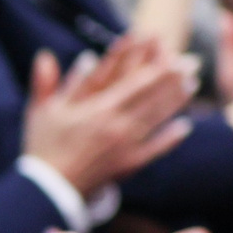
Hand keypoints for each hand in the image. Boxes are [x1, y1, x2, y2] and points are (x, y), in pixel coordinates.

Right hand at [22, 38, 193, 192]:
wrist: (49, 189)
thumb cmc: (42, 147)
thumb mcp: (41, 111)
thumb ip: (49, 82)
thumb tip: (63, 56)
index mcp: (96, 109)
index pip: (130, 79)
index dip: (148, 60)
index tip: (160, 43)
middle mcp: (116, 124)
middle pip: (151, 95)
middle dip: (172, 76)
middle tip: (190, 62)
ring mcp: (126, 144)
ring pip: (158, 117)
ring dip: (177, 100)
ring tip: (191, 84)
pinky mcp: (130, 163)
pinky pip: (157, 148)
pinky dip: (172, 137)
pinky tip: (184, 127)